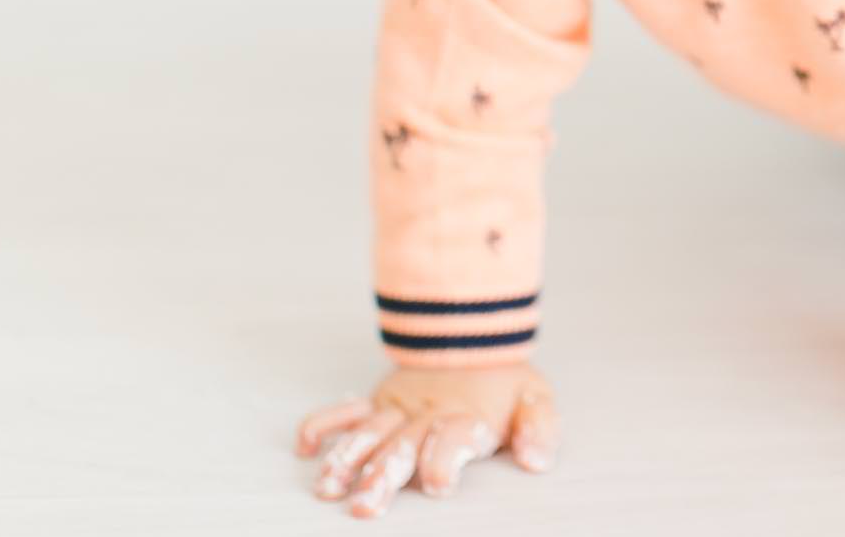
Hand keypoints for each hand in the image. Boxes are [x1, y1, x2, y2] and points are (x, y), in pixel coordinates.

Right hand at [294, 362, 557, 518]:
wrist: (476, 337)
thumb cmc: (505, 383)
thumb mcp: (535, 399)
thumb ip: (539, 430)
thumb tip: (537, 462)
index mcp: (466, 417)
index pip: (453, 440)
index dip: (444, 461)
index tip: (437, 485)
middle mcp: (426, 414)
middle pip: (401, 446)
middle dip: (382, 477)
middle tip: (366, 507)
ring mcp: (397, 409)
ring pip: (366, 434)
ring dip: (346, 461)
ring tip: (328, 489)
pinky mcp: (377, 403)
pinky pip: (343, 412)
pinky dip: (321, 426)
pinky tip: (304, 449)